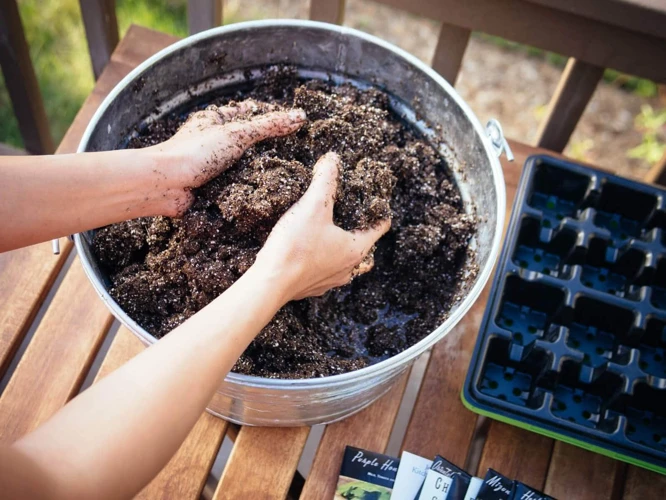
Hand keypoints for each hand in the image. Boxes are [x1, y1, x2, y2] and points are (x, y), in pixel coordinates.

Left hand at [151, 100, 305, 215]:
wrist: (165, 186)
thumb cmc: (195, 152)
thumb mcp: (237, 134)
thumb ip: (269, 126)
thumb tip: (300, 117)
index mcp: (215, 120)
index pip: (248, 112)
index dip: (270, 115)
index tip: (294, 122)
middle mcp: (213, 141)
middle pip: (247, 140)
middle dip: (268, 146)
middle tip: (295, 151)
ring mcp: (212, 165)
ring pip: (242, 165)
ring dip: (259, 170)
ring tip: (286, 174)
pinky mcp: (212, 187)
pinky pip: (235, 186)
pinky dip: (249, 189)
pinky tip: (268, 193)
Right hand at [253, 152, 390, 301]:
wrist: (269, 283)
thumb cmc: (296, 245)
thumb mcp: (312, 205)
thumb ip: (325, 179)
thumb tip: (333, 158)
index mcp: (356, 248)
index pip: (379, 227)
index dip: (380, 211)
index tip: (376, 200)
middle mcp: (348, 268)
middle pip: (364, 247)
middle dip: (360, 230)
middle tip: (353, 214)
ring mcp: (331, 281)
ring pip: (346, 263)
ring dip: (342, 247)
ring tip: (332, 232)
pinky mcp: (312, 288)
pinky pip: (325, 272)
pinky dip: (323, 260)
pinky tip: (310, 252)